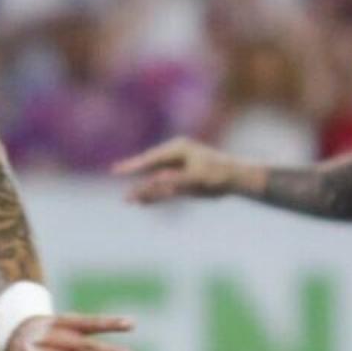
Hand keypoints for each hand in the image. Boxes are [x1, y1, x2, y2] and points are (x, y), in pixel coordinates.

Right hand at [113, 137, 248, 203]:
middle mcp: (176, 155)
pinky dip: (155, 194)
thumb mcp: (196, 179)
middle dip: (135, 174)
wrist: (236, 178)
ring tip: (129, 200)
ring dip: (144, 189)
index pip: (151, 158)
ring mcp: (179, 166)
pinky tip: (143, 202)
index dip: (133, 165)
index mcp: (178, 149)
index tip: (117, 170)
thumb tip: (157, 180)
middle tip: (115, 173)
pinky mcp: (183, 178)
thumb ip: (175, 180)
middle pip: (150, 166)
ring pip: (156, 178)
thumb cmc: (219, 175)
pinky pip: (164, 186)